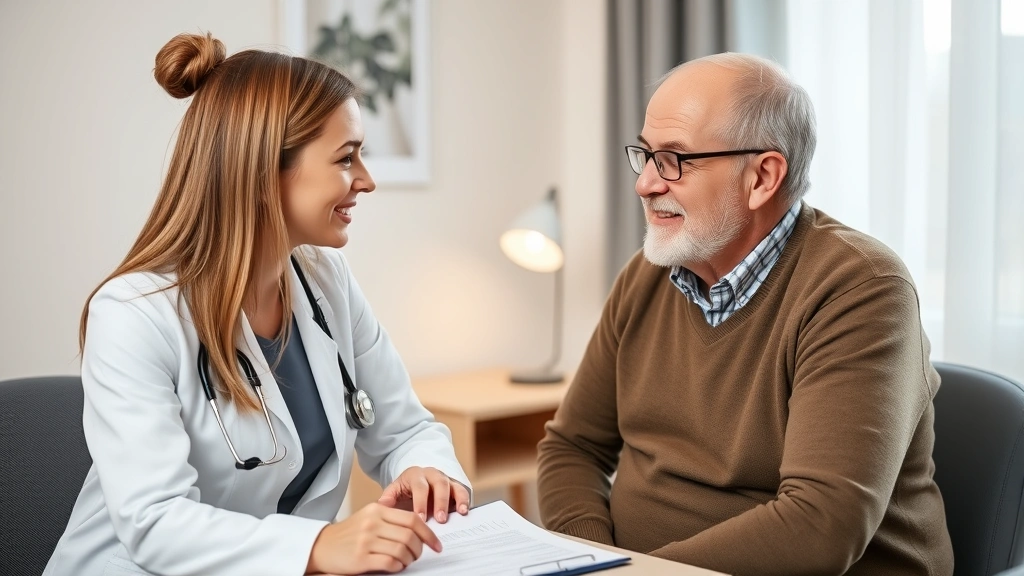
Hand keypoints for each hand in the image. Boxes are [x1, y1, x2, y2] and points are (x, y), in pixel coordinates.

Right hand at [305, 502, 439, 574]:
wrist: (321, 546)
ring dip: (409, 559)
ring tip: (406, 561)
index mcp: (377, 509)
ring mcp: (366, 540)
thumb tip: (420, 531)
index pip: (412, 519)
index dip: (428, 533)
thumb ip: (391, 520)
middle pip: (410, 535)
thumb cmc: (349, 534)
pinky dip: (398, 567)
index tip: (436, 544)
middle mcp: (372, 522)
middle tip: (419, 555)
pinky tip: (396, 566)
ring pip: (402, 550)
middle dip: (420, 549)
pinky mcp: (360, 558)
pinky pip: (390, 563)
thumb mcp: (369, 518)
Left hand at [378, 466, 470, 523]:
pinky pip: (462, 490)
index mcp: (415, 475)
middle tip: (440, 520)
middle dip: (440, 502)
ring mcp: (445, 479)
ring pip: (452, 485)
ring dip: (455, 500)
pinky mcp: (455, 486)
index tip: (420, 519)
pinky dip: (464, 500)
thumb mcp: (394, 491)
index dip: (421, 503)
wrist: (415, 481)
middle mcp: (432, 475)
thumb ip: (388, 499)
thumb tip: (380, 506)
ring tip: (459, 514)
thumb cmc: (404, 491)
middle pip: (439, 484)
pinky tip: (464, 511)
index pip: (419, 487)